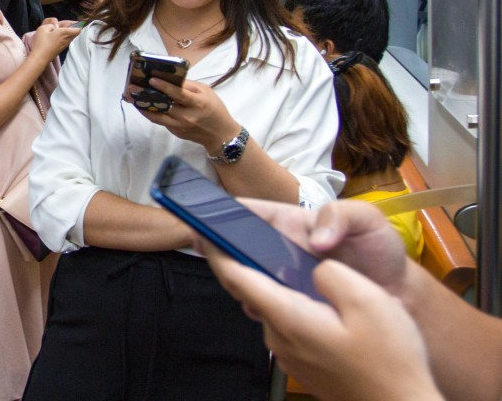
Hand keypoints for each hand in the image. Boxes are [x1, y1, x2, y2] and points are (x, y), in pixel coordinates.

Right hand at [30, 18, 80, 60]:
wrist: (40, 57)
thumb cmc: (41, 42)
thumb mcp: (43, 28)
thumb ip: (50, 25)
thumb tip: (54, 27)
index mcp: (64, 33)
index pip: (78, 29)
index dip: (78, 25)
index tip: (77, 22)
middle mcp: (67, 39)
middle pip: (75, 33)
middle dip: (72, 27)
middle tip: (65, 24)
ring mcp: (65, 45)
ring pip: (71, 37)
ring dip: (68, 33)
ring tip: (59, 30)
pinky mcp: (61, 49)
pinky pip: (66, 41)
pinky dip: (64, 37)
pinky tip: (56, 36)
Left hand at [125, 78, 238, 151]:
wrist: (220, 135)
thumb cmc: (215, 109)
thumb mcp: (207, 92)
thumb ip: (189, 86)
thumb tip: (170, 78)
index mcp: (198, 103)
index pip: (178, 94)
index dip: (164, 87)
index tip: (151, 79)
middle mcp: (187, 116)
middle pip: (163, 105)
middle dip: (146, 96)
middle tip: (132, 87)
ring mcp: (180, 126)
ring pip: (157, 116)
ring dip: (142, 106)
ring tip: (132, 97)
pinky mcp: (175, 132)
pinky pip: (160, 121)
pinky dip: (151, 112)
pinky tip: (143, 105)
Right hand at [203, 198, 410, 298]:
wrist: (398, 293)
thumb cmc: (378, 250)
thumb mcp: (367, 220)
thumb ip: (342, 216)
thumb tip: (316, 238)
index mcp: (287, 222)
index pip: (245, 212)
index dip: (219, 214)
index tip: (202, 222)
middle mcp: (277, 249)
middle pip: (236, 247)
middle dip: (222, 253)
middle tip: (222, 261)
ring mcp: (281, 278)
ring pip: (245, 277)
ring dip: (238, 282)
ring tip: (246, 287)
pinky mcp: (290, 305)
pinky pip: (263, 305)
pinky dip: (258, 307)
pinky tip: (264, 310)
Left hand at [204, 239, 441, 400]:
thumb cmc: (389, 360)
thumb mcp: (368, 301)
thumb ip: (332, 273)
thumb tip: (315, 268)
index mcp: (288, 316)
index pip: (236, 276)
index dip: (215, 249)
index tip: (199, 227)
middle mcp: (279, 336)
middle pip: (249, 289)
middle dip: (238, 258)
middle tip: (231, 230)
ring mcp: (290, 353)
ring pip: (270, 305)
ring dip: (268, 280)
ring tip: (272, 252)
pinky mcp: (303, 361)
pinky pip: (286, 322)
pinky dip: (287, 300)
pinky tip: (307, 291)